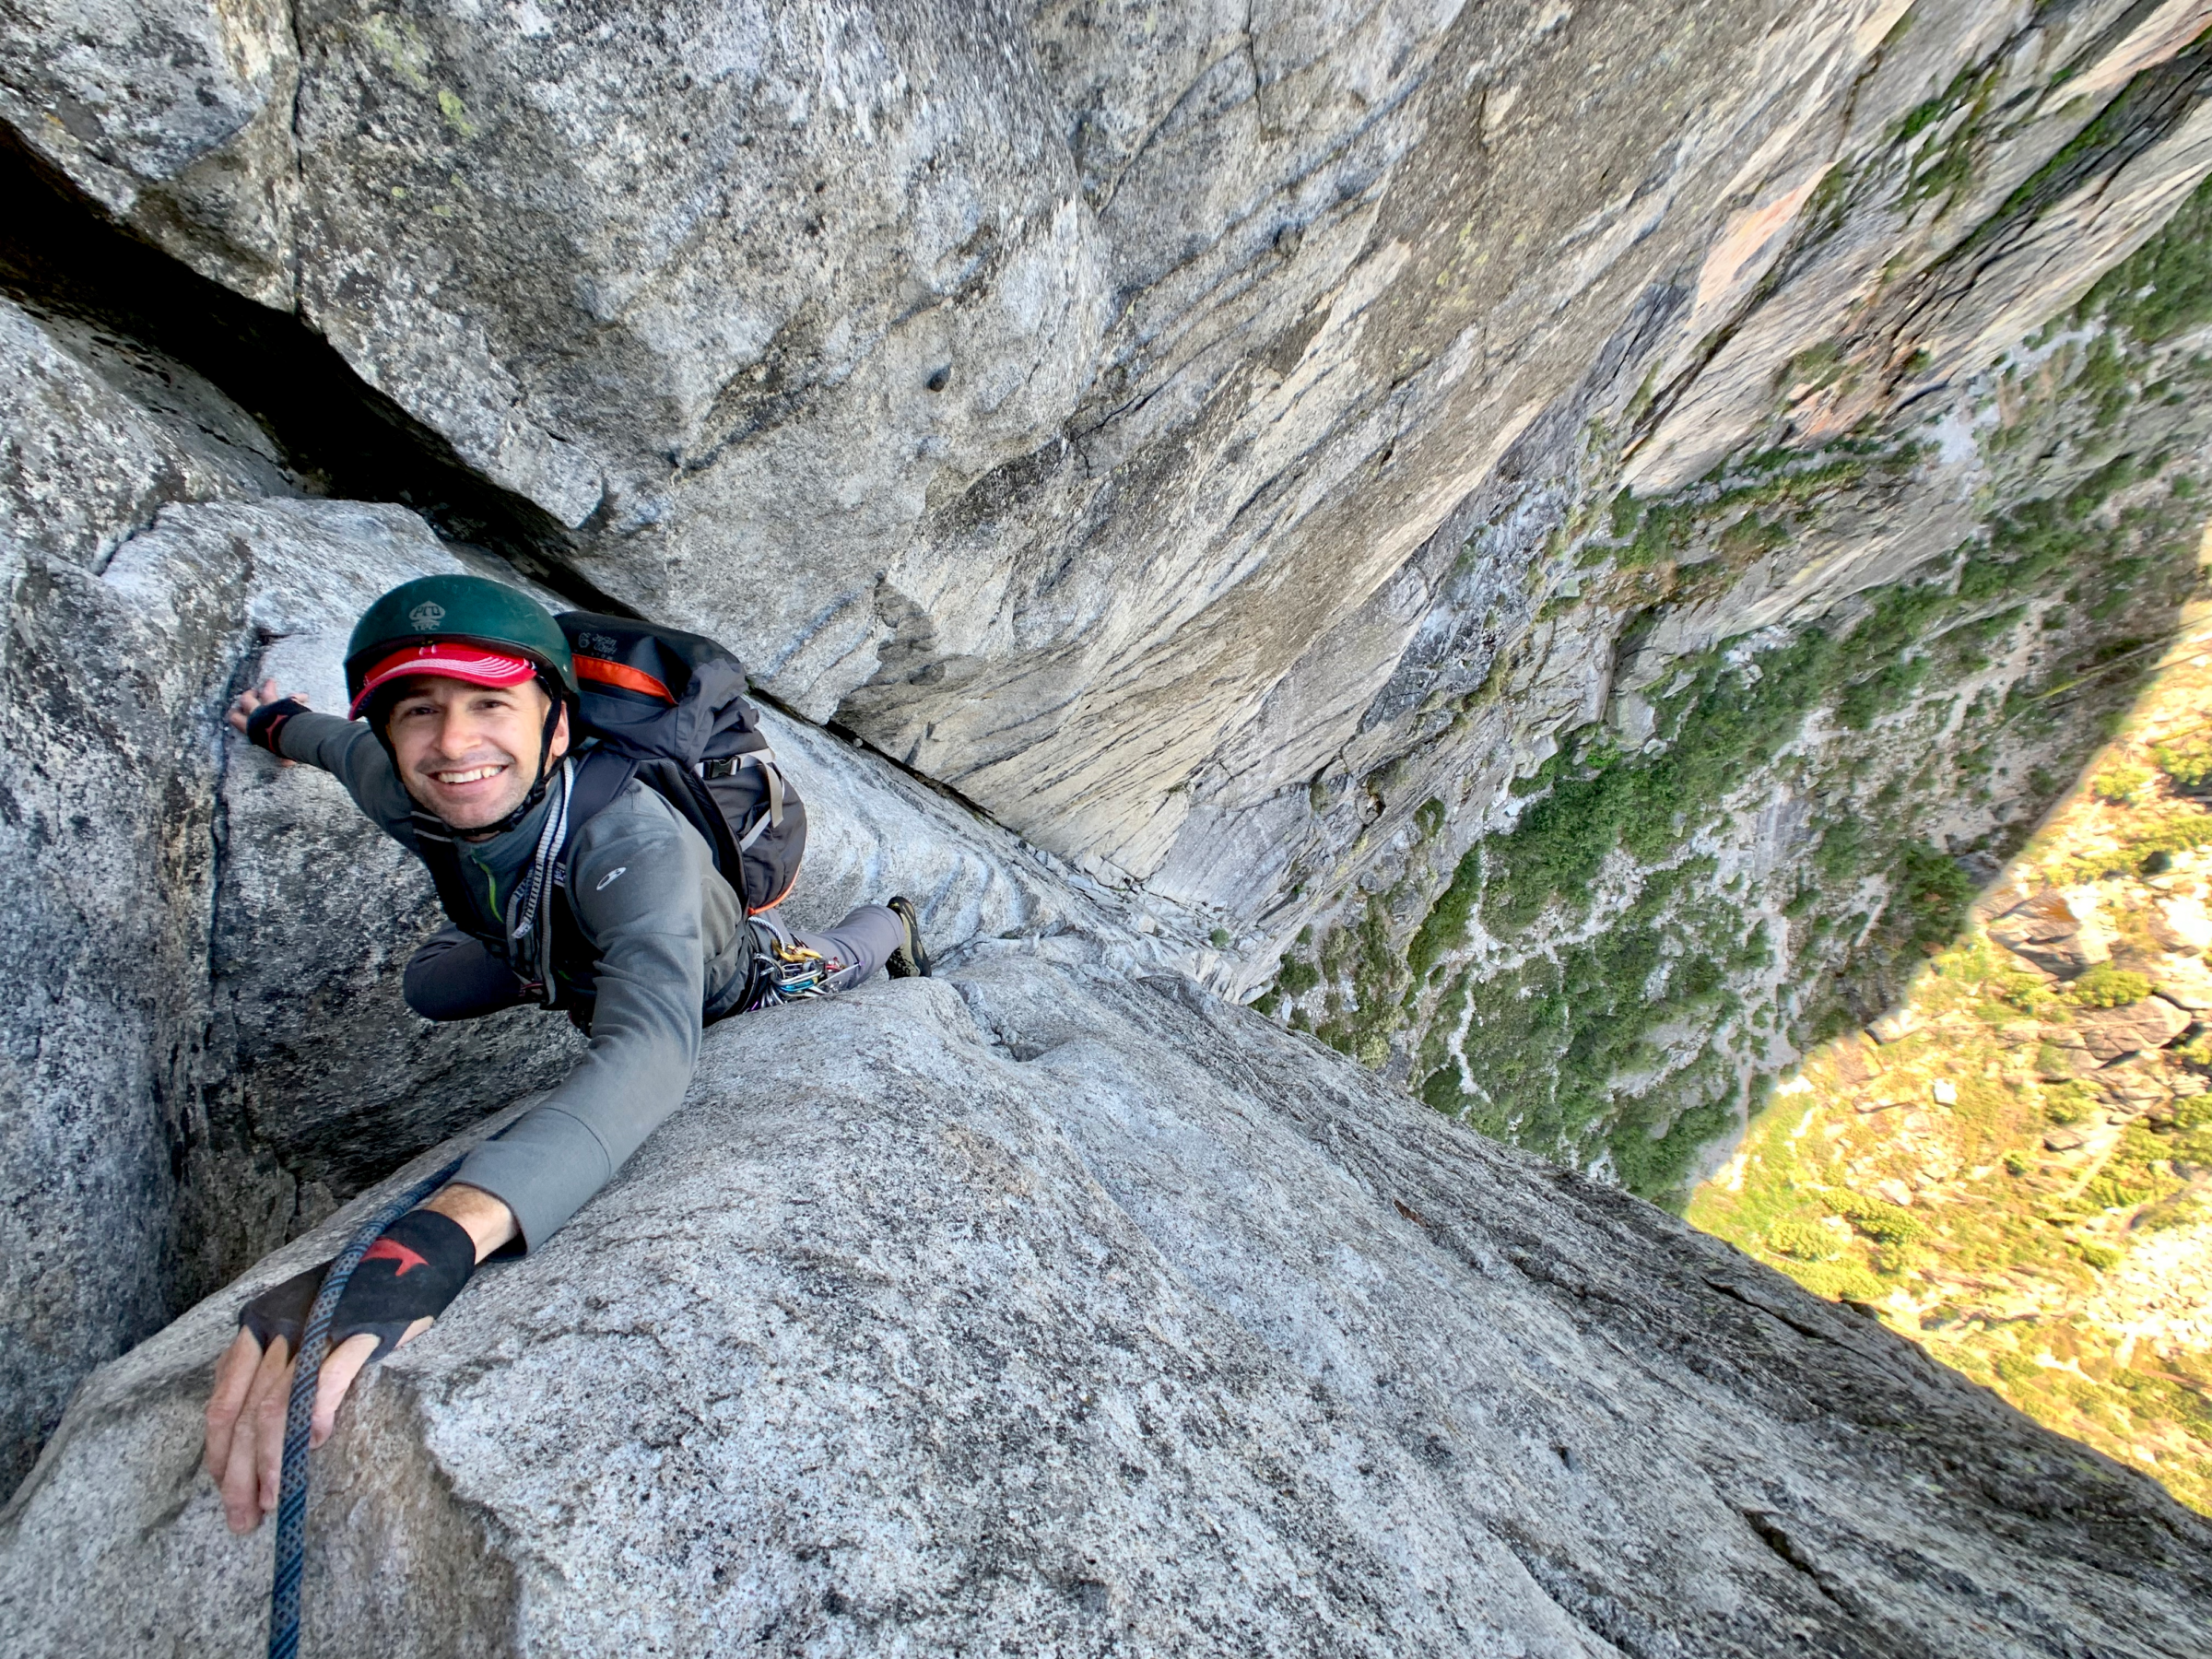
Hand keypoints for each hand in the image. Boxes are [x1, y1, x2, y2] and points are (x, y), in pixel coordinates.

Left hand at [201, 1184, 516, 1533]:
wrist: (416, 1251)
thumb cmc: (363, 1295)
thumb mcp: (309, 1323)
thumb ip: (280, 1364)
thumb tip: (261, 1430)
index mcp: (260, 1324)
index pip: (223, 1399)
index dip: (220, 1450)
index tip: (225, 1488)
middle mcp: (279, 1324)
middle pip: (243, 1411)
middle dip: (238, 1472)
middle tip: (243, 1518)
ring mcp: (317, 1326)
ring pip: (274, 1405)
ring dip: (270, 1461)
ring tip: (274, 1499)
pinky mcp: (355, 1330)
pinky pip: (322, 1381)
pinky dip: (312, 1417)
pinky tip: (314, 1444)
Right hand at [228, 677, 300, 764]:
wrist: (294, 735)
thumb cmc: (283, 746)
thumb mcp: (280, 754)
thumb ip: (282, 757)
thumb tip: (286, 763)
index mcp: (252, 728)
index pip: (235, 719)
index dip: (234, 714)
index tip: (236, 712)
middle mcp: (259, 714)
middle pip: (246, 701)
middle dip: (247, 696)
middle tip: (251, 694)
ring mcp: (273, 706)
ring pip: (266, 692)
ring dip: (268, 687)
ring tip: (270, 681)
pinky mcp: (287, 702)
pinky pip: (293, 697)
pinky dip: (298, 697)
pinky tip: (303, 696)